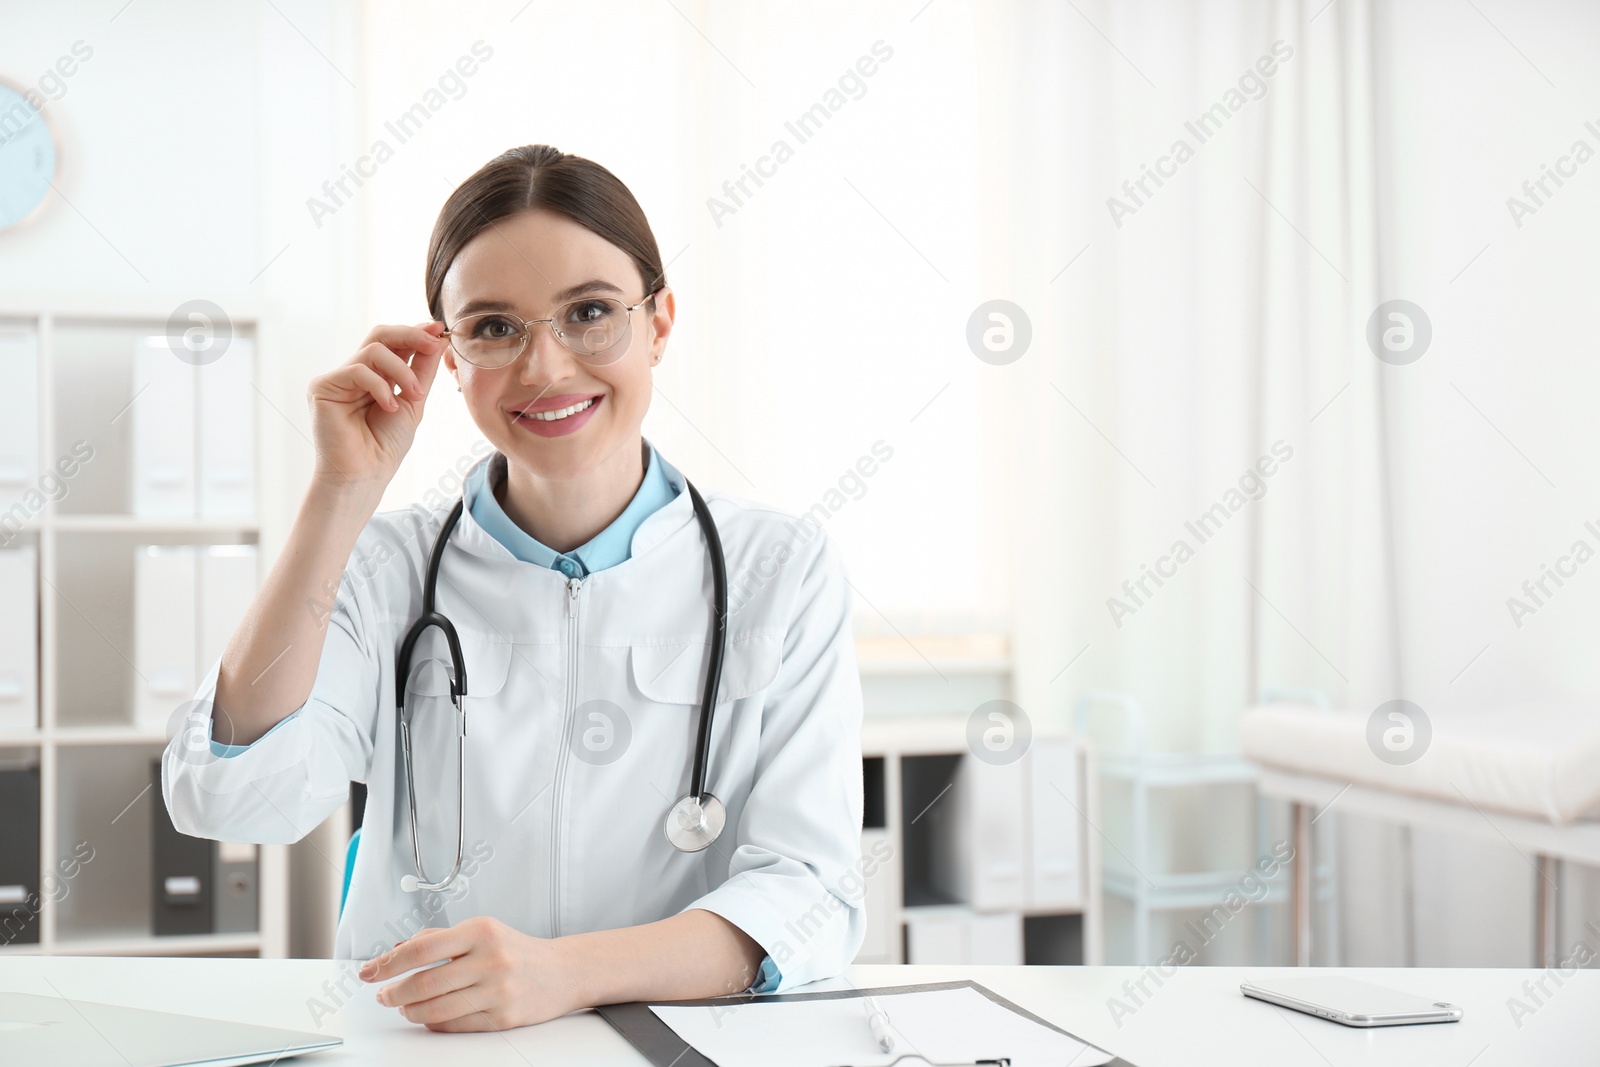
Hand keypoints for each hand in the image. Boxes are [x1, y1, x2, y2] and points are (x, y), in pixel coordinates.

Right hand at [307, 322, 446, 491]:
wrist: (365, 474)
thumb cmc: (385, 445)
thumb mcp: (413, 401)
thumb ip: (421, 370)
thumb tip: (436, 337)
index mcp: (374, 375)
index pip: (393, 342)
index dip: (415, 332)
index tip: (438, 330)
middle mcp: (354, 373)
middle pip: (380, 335)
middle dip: (410, 335)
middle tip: (433, 344)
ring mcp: (338, 378)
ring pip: (373, 350)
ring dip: (402, 370)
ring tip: (414, 395)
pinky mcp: (323, 386)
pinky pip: (357, 370)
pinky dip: (381, 386)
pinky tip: (390, 407)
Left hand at [358, 916, 583, 1031]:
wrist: (561, 972)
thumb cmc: (514, 950)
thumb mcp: (480, 931)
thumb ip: (438, 939)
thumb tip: (394, 953)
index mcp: (481, 931)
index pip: (421, 949)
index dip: (388, 963)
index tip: (369, 972)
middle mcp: (491, 959)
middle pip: (423, 984)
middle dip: (393, 993)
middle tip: (384, 994)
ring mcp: (498, 991)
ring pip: (435, 1009)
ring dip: (410, 1010)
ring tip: (404, 1005)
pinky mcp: (502, 1017)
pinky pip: (453, 1025)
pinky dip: (432, 1022)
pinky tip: (428, 1015)